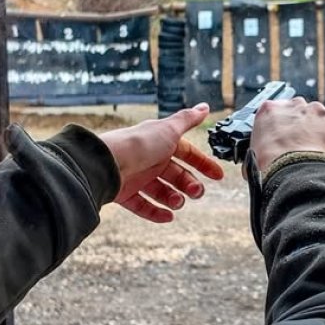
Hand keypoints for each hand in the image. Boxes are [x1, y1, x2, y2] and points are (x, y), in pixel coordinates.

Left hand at [98, 104, 225, 222]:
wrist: (107, 162)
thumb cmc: (138, 144)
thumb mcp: (169, 129)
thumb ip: (188, 120)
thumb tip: (204, 107)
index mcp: (160, 142)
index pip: (187, 153)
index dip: (202, 163)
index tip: (217, 176)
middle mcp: (149, 158)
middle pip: (175, 174)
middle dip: (189, 184)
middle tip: (197, 192)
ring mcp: (136, 176)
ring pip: (161, 191)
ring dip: (174, 198)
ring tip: (179, 202)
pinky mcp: (124, 193)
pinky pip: (143, 205)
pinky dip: (155, 212)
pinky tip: (168, 216)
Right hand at [249, 98, 324, 174]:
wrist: (293, 171)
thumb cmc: (270, 167)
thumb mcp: (254, 155)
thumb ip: (261, 148)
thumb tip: (260, 161)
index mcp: (269, 109)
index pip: (278, 112)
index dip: (285, 127)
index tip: (288, 138)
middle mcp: (293, 104)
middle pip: (302, 112)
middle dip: (304, 127)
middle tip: (305, 147)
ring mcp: (316, 109)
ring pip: (322, 119)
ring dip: (322, 133)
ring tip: (320, 154)